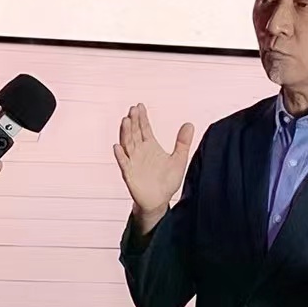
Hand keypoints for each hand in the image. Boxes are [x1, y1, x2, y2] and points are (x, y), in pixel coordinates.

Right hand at [114, 104, 193, 230]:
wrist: (159, 200)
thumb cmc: (167, 181)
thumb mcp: (179, 160)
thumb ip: (183, 142)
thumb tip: (189, 124)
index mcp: (150, 147)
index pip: (144, 129)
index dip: (142, 118)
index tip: (139, 106)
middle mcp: (140, 152)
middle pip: (134, 133)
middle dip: (133, 121)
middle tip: (132, 109)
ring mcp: (133, 162)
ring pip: (128, 144)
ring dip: (125, 133)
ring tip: (125, 121)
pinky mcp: (130, 174)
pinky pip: (124, 163)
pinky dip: (120, 155)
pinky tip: (118, 147)